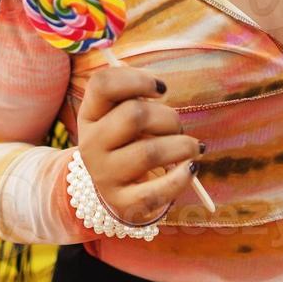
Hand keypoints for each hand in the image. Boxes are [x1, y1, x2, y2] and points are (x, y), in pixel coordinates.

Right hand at [77, 67, 200, 224]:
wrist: (115, 187)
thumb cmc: (129, 140)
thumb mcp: (122, 114)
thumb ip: (136, 96)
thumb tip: (158, 87)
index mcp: (90, 115)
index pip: (102, 84)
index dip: (137, 79)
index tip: (161, 89)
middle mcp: (90, 144)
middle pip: (134, 115)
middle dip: (169, 117)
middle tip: (177, 126)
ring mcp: (104, 175)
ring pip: (149, 152)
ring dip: (182, 145)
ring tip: (193, 147)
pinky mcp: (122, 202)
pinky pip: (155, 191)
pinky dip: (181, 178)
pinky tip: (191, 168)